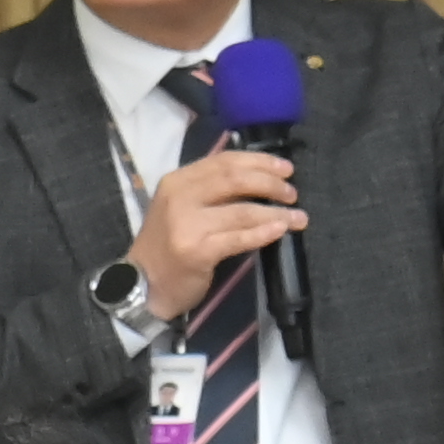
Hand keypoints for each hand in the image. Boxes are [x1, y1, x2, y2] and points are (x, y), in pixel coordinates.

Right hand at [126, 148, 298, 319]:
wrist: (144, 282)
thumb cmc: (170, 243)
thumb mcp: (184, 206)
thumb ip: (213, 190)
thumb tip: (262, 180)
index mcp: (178, 181)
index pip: (224, 161)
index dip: (260, 162)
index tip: (285, 168)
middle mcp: (180, 197)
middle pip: (235, 180)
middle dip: (271, 184)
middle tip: (292, 193)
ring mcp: (186, 224)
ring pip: (242, 211)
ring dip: (276, 213)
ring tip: (299, 217)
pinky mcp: (196, 251)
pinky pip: (238, 238)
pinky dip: (263, 233)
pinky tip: (280, 230)